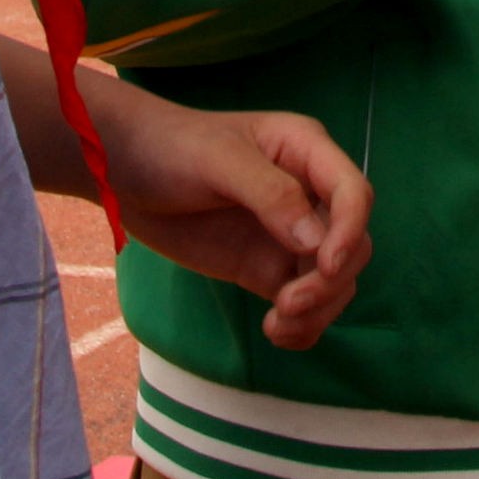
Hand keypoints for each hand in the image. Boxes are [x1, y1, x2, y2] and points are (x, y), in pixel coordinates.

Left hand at [87, 73, 375, 349]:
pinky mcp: (265, 268)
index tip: (326, 266)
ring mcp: (288, 235)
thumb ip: (271, 195)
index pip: (354, 194)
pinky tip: (276, 332)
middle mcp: (308, 194)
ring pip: (335, 280)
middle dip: (330, 280)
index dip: (349, 231)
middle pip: (352, 243)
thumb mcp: (219, 160)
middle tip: (287, 303)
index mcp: (306, 152)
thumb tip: (316, 242)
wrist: (124, 171)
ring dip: (319, 309)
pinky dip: (302, 325)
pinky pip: (304, 302)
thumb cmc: (171, 147)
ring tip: (277, 324)